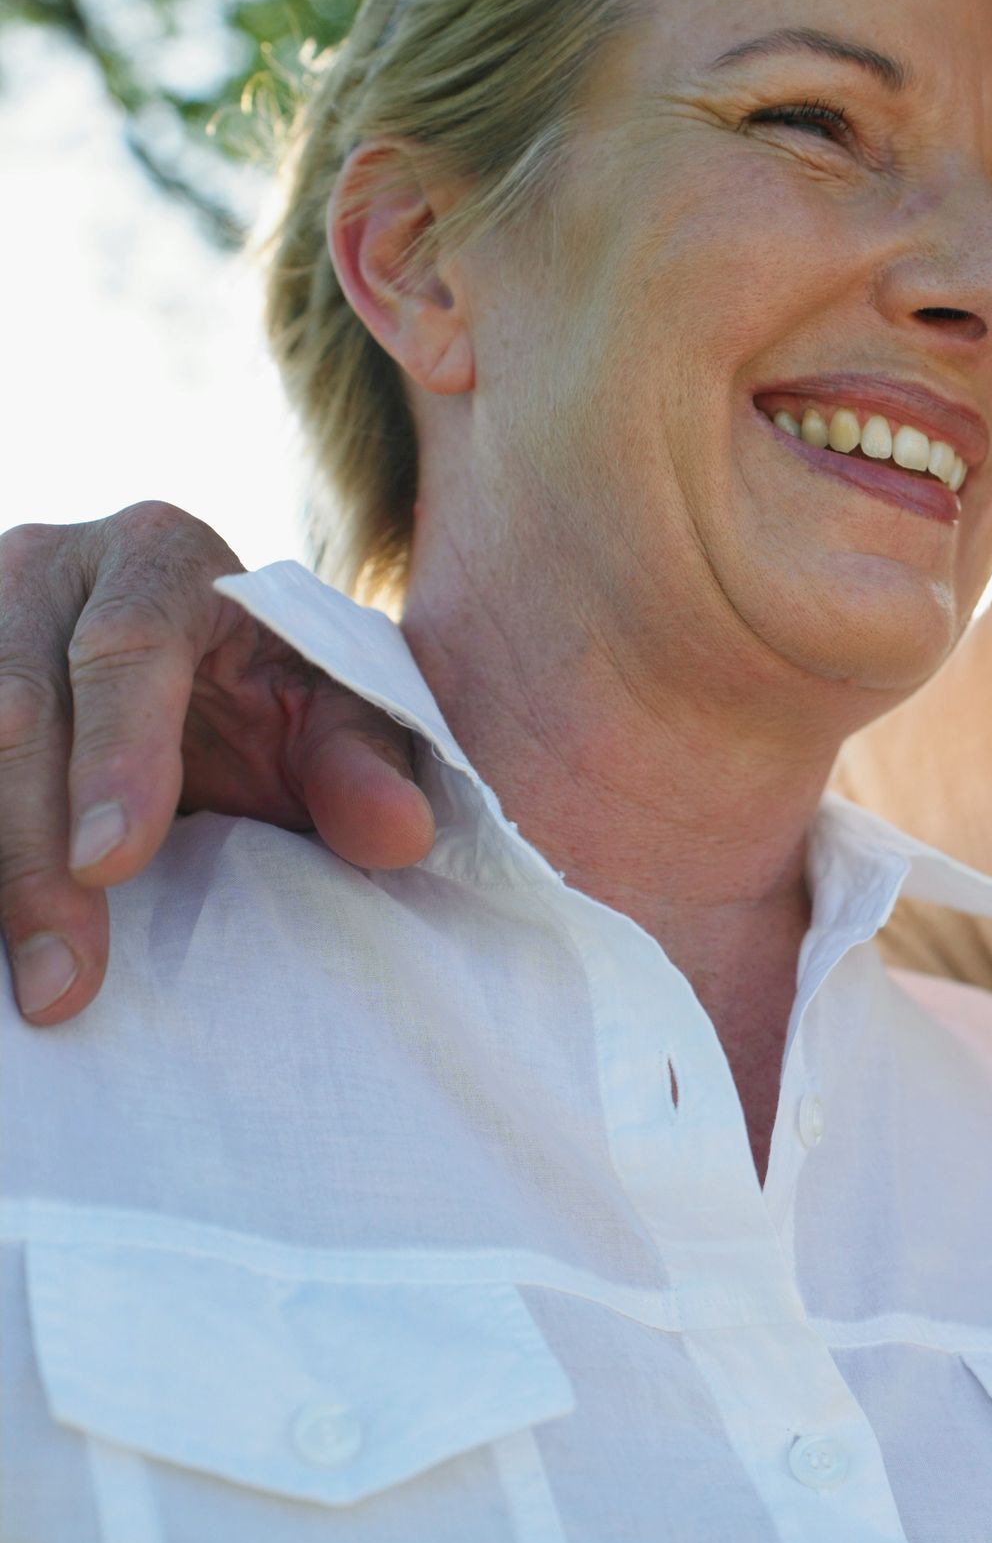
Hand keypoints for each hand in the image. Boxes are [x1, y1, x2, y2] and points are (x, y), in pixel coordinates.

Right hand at [0, 503, 435, 1023]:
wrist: (194, 673)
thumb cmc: (265, 697)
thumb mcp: (330, 721)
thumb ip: (364, 769)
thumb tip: (401, 835)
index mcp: (161, 555)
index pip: (126, 649)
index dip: (115, 757)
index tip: (111, 866)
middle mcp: (46, 561)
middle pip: (15, 705)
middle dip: (31, 853)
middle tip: (63, 982)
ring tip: (22, 987)